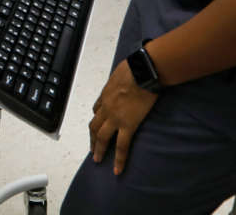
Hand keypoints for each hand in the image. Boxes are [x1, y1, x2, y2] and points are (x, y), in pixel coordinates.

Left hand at [89, 60, 157, 174]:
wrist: (143, 71)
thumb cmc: (136, 66)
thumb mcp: (123, 69)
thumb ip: (122, 77)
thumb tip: (129, 73)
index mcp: (106, 93)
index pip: (98, 108)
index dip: (97, 118)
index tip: (97, 124)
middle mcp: (107, 107)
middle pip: (95, 125)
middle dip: (92, 137)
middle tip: (92, 147)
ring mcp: (115, 117)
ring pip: (101, 137)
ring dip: (98, 149)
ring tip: (97, 159)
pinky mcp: (127, 125)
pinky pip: (121, 146)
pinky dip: (119, 159)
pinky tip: (117, 169)